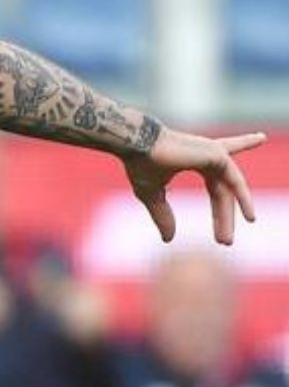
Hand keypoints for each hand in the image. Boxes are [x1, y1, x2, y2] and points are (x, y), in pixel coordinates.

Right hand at [122, 128, 264, 244]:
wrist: (136, 144)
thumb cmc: (140, 163)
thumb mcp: (151, 195)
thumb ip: (162, 215)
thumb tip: (168, 239)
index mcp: (194, 160)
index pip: (215, 187)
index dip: (218, 212)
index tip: (221, 237)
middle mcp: (208, 154)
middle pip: (222, 192)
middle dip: (223, 216)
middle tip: (225, 242)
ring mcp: (214, 153)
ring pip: (231, 188)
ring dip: (237, 210)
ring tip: (236, 236)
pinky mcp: (217, 155)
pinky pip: (235, 181)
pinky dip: (243, 199)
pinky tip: (249, 217)